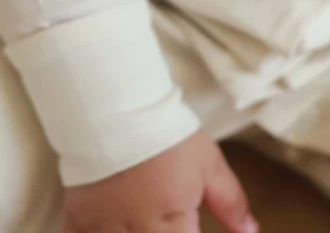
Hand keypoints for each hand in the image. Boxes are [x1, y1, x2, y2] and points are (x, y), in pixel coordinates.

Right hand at [63, 131, 258, 232]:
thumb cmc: (168, 136)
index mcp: (173, 227)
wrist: (117, 108)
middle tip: (166, 221)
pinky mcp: (77, 220)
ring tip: (142, 222)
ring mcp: (104, 231)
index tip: (189, 227)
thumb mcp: (208, 164)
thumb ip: (230, 202)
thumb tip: (251, 231)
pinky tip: (112, 226)